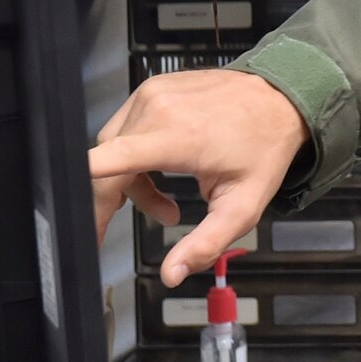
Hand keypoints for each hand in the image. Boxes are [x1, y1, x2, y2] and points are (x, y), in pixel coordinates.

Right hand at [89, 69, 307, 286]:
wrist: (281, 98)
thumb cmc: (264, 148)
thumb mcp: (243, 206)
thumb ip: (206, 243)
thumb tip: (173, 273)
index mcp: (177, 136)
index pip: (107, 160)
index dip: (85, 195)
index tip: (79, 222)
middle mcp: (158, 108)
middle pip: (107, 164)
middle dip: (119, 201)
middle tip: (159, 218)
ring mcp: (152, 94)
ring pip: (114, 148)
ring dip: (132, 180)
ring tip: (168, 201)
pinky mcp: (152, 88)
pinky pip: (126, 128)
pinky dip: (137, 155)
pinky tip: (165, 168)